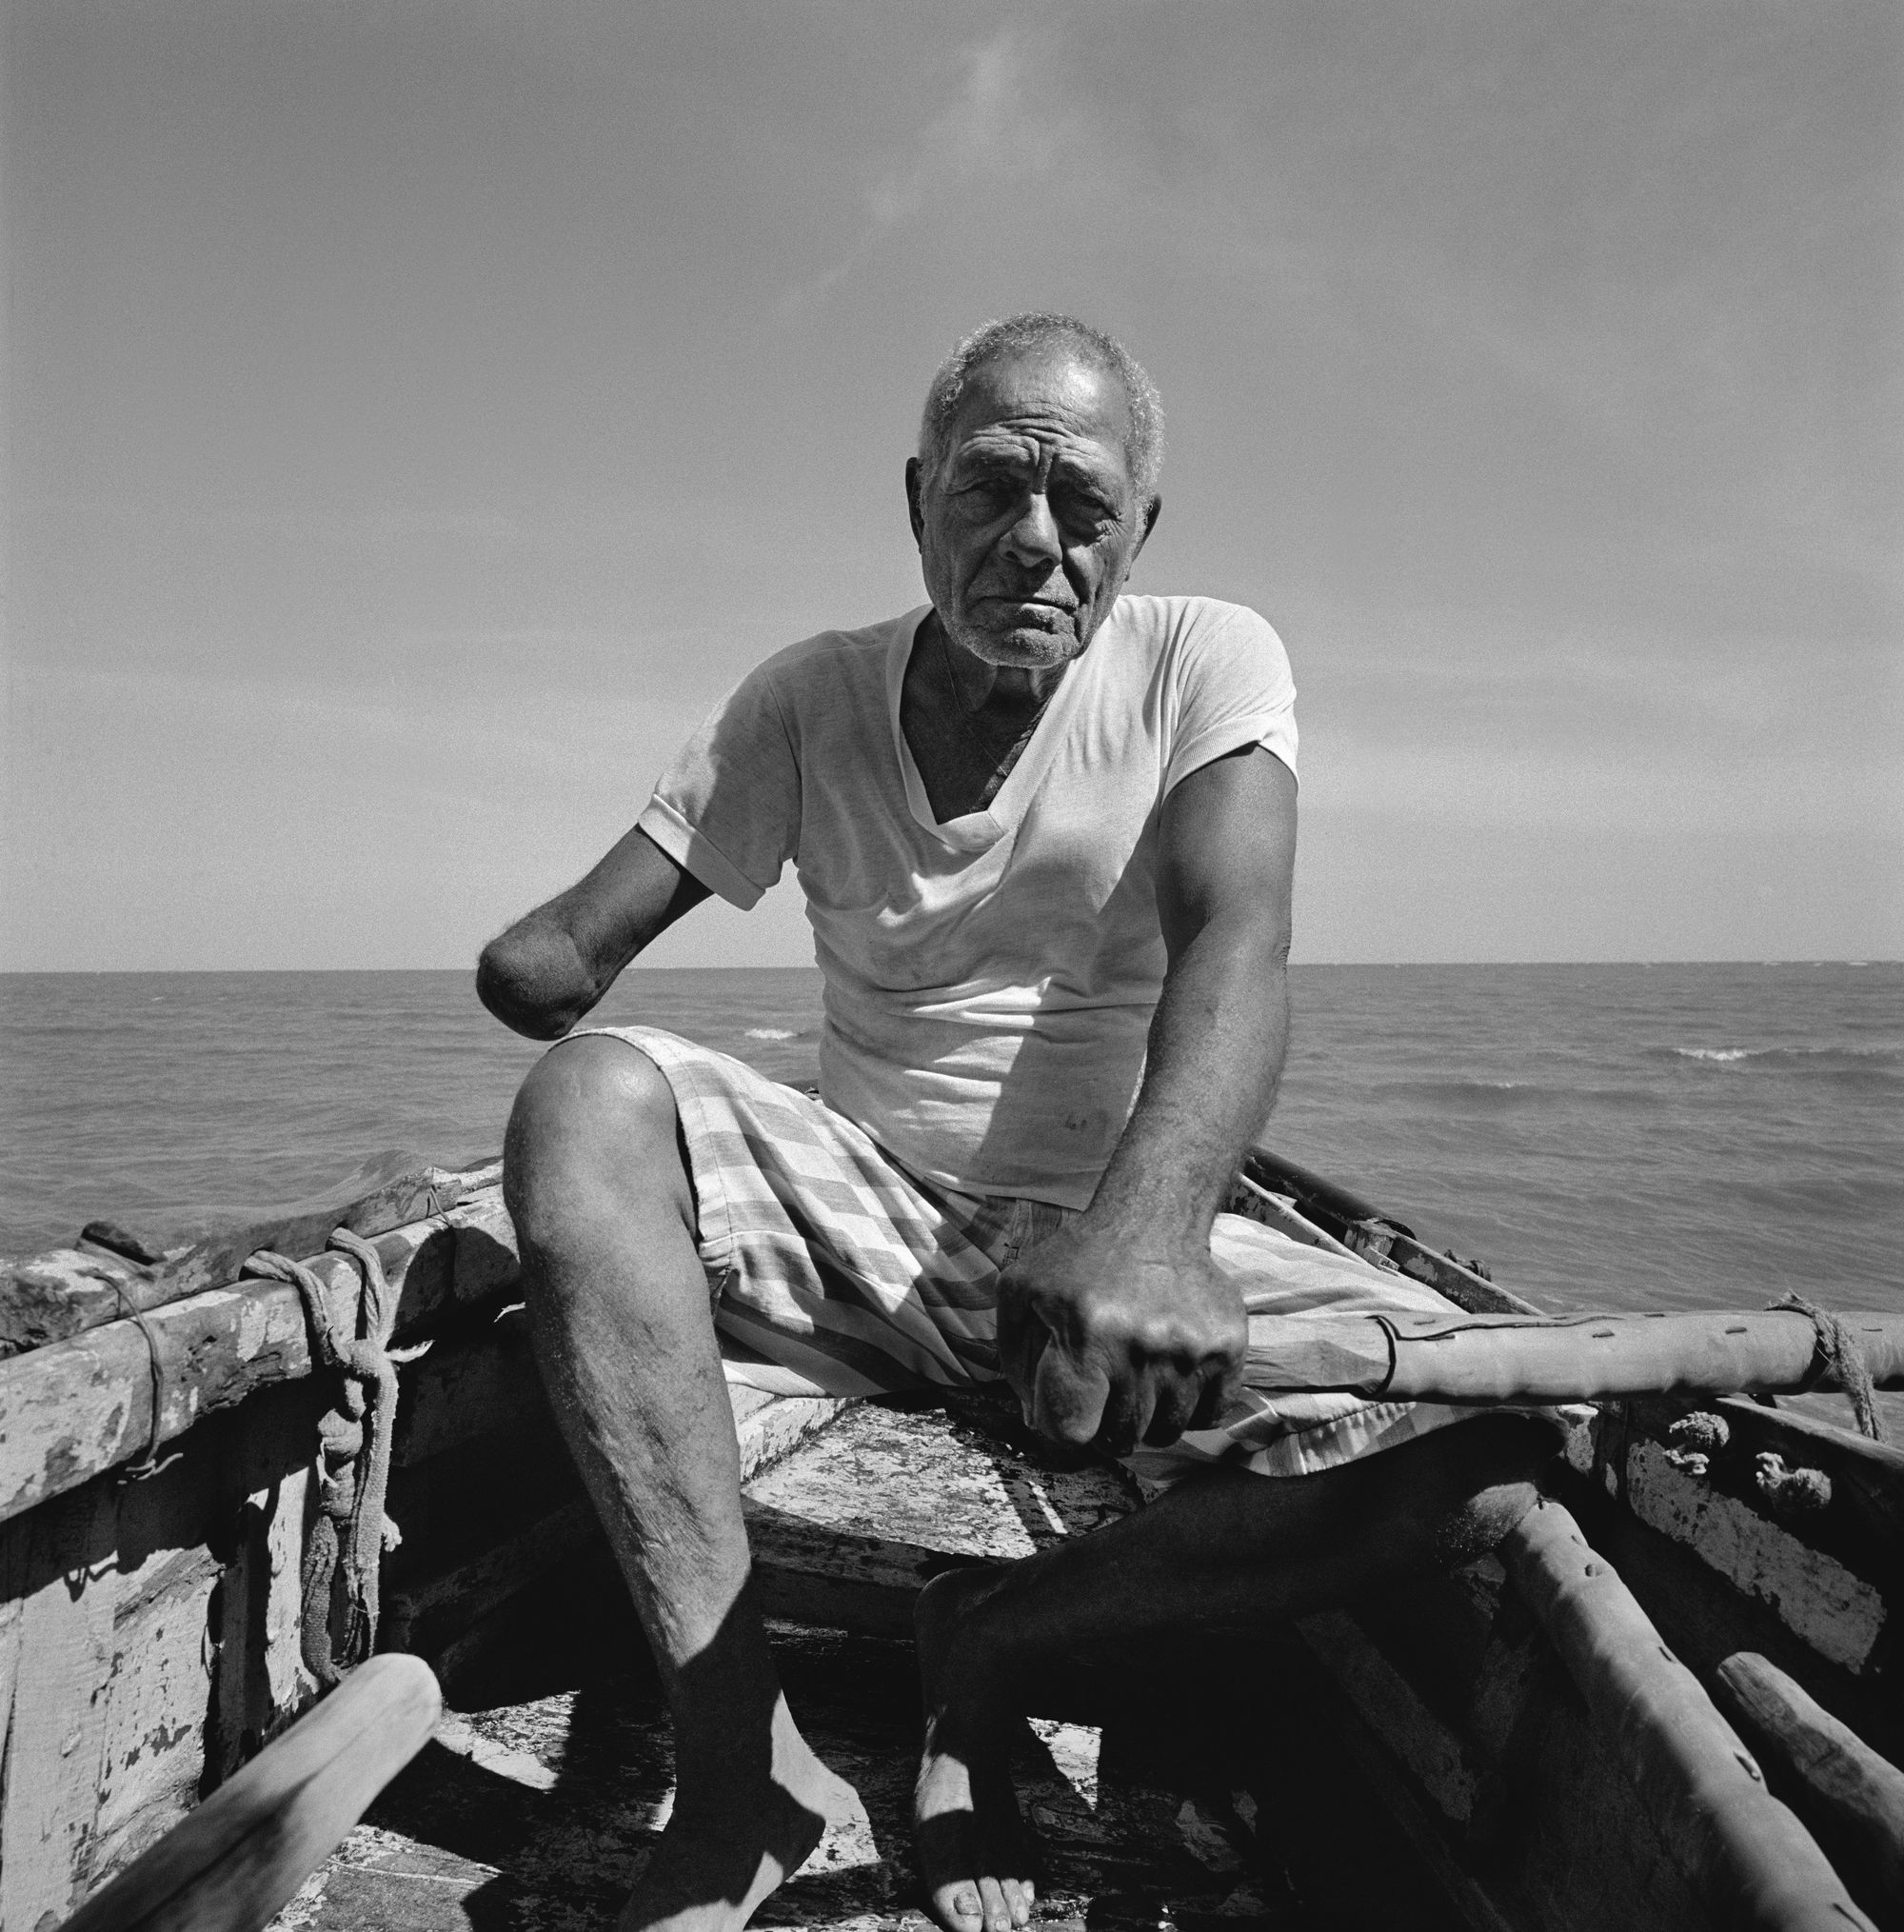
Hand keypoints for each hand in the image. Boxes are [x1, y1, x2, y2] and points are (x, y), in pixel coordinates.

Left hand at [996, 1220, 1246, 1454]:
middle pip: (1121, 1439)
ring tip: (1137, 1383)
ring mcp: (1190, 1350)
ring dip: (1147, 1420)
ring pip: (1166, 1432)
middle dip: (1105, 1425)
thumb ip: (1014, 1359)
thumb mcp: (1022, 1291)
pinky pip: (1210, 1416)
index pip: (1073, 1432)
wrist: (1151, 1219)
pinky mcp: (1228, 1347)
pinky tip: (1172, 1379)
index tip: (1068, 1406)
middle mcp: (1141, 1347)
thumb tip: (1035, 1420)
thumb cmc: (1079, 1260)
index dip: (1063, 1427)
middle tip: (1104, 1392)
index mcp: (1086, 1336)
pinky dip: (1190, 1411)